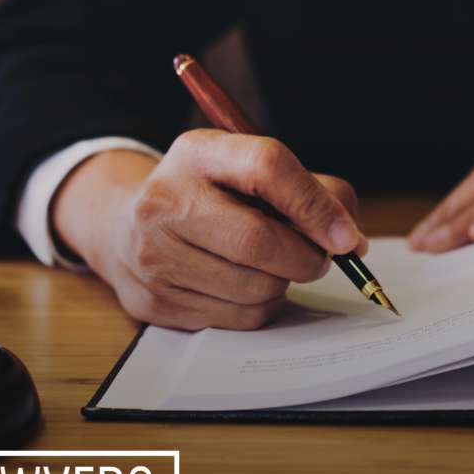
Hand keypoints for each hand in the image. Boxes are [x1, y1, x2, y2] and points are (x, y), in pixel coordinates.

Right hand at [52, 129, 366, 330]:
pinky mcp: (154, 302)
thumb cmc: (208, 196)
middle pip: (259, 240)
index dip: (316, 205)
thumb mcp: (246, 169)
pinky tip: (246, 286)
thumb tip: (349, 237)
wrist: (124, 227)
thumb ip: (307, 189)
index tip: (347, 236)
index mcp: (197, 154)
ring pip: (254, 288)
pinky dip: (260, 307)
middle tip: (319, 258)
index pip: (267, 167)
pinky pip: (237, 319)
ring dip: (283, 284)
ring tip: (272, 267)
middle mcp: (165, 201)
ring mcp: (154, 255)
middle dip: (306, 258)